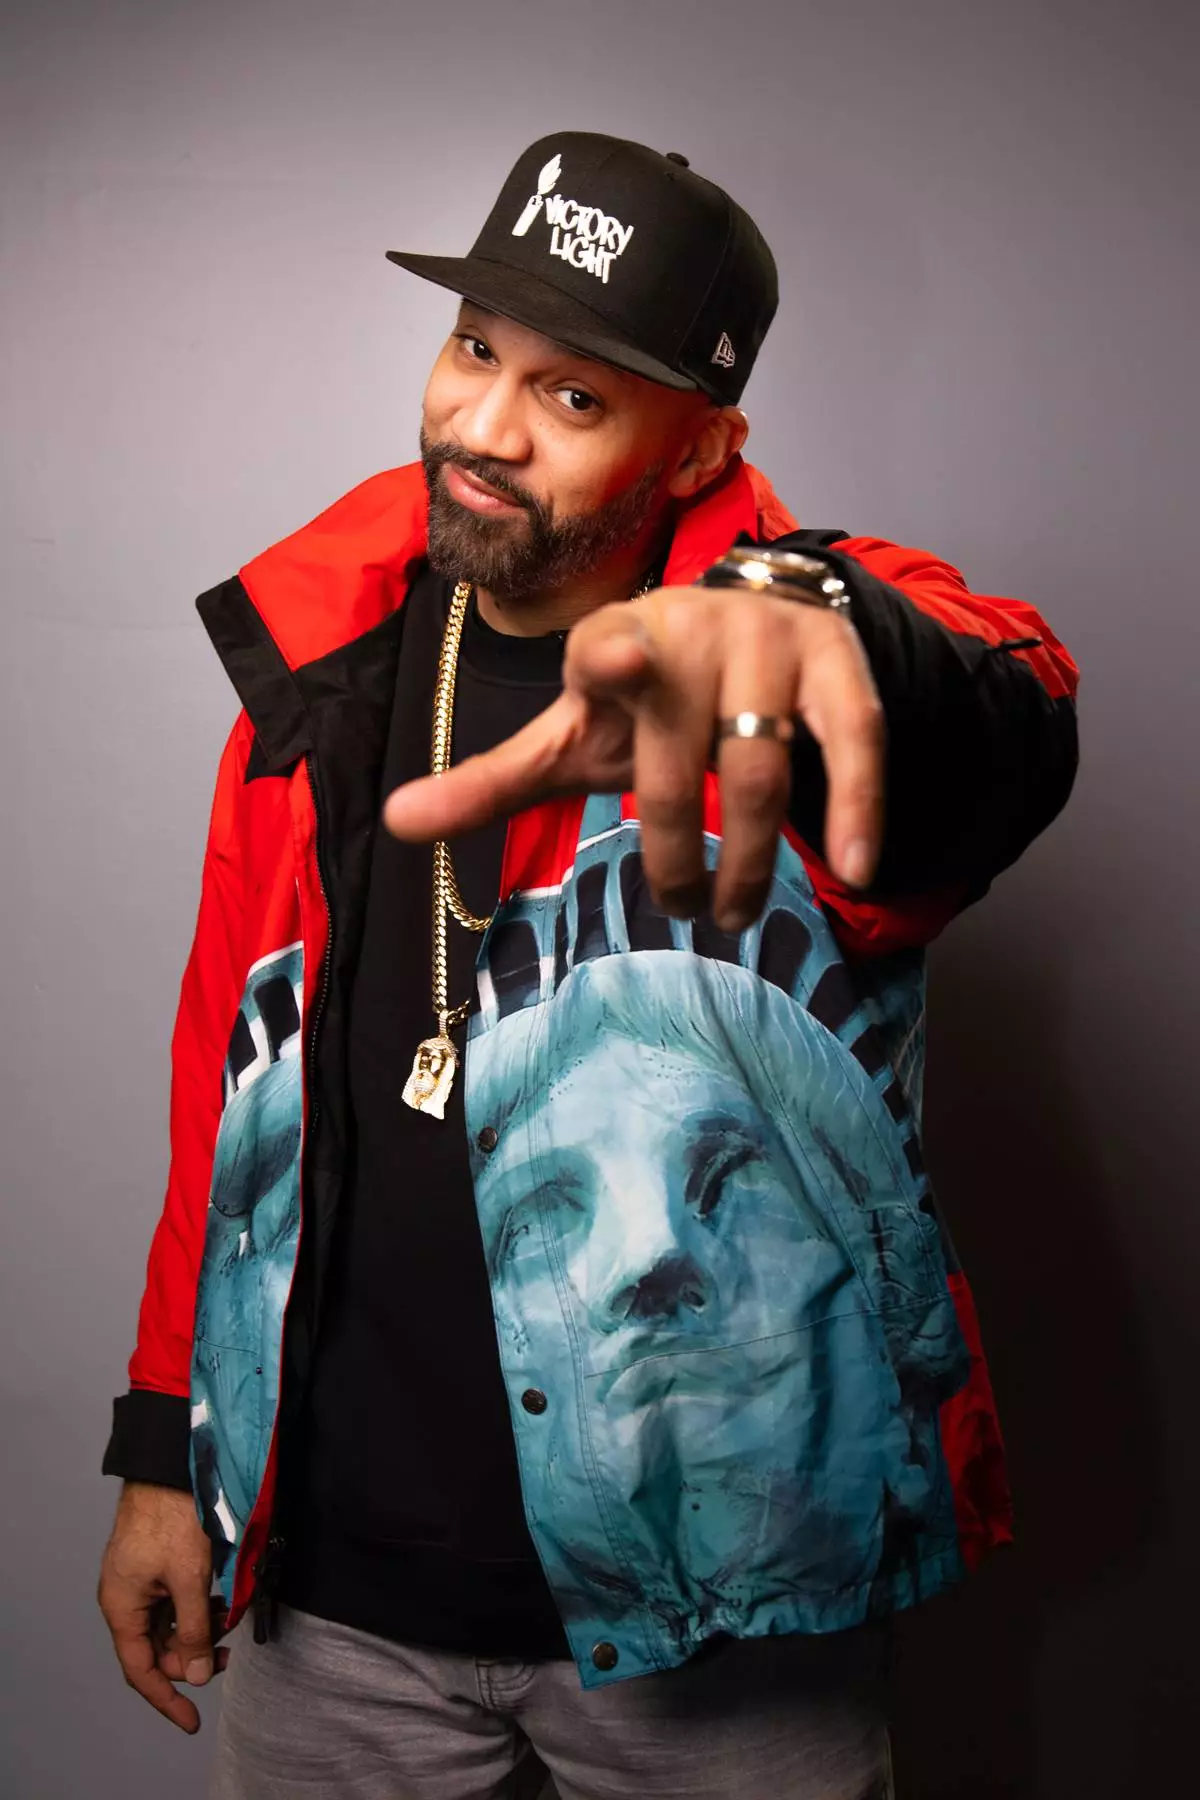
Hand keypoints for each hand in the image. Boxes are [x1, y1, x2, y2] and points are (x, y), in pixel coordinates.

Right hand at [98, 1482, 228, 1734]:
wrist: (170, 1465)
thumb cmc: (172, 1516)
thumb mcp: (188, 1578)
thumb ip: (192, 1630)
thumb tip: (195, 1675)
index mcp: (122, 1608)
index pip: (141, 1671)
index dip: (166, 1699)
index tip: (191, 1721)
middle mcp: (126, 1600)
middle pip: (157, 1650)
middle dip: (191, 1657)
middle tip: (227, 1654)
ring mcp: (141, 1583)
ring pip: (170, 1626)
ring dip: (199, 1631)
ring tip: (228, 1620)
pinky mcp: (157, 1566)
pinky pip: (175, 1602)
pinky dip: (198, 1608)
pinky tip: (221, 1600)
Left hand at [384, 585, 884, 930]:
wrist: (753, 624)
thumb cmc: (645, 699)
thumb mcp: (571, 737)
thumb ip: (493, 781)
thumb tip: (394, 821)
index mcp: (612, 639)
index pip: (606, 655)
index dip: (608, 661)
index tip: (607, 660)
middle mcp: (692, 630)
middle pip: (680, 769)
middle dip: (674, 857)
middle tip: (679, 906)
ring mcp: (769, 641)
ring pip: (761, 771)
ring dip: (749, 861)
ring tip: (733, 912)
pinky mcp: (836, 661)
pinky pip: (854, 741)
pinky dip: (858, 808)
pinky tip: (857, 869)